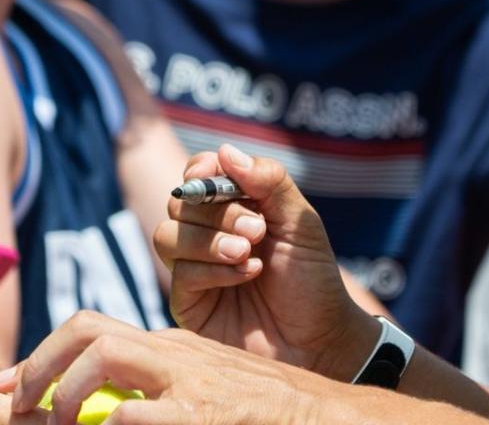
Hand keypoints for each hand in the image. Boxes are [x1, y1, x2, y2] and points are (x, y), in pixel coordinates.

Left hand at [6, 312, 337, 424]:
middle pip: (86, 328)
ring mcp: (187, 379)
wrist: (314, 415)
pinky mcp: (201, 413)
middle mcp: (171, 351)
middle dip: (38, 365)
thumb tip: (99, 412)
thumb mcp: (198, 385)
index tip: (7, 387)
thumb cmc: (253, 407)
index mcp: (167, 345)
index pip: (89, 328)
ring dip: (65, 393)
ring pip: (103, 354)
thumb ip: (151, 388)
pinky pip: (135, 414)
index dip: (39, 355)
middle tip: (20, 406)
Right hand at [155, 144, 378, 379]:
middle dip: (217, 210)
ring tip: (249, 252)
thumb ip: (269, 182)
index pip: (198, 173)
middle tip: (257, 229)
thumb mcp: (300, 222)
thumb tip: (225, 150)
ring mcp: (194, 268)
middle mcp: (208, 233)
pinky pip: (180, 274)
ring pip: (167, 235)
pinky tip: (248, 274)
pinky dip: (214, 269)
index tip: (216, 174)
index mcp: (235, 206)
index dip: (201, 169)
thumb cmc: (312, 278)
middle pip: (180, 202)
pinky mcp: (188, 304)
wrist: (320, 339)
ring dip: (209, 239)